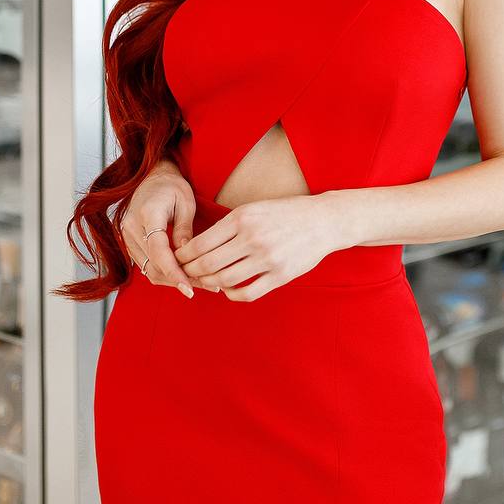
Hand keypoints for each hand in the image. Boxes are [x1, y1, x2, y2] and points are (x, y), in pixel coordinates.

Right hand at [117, 162, 207, 297]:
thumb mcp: (186, 203)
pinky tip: (183, 275)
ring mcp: (126, 236)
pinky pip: (145, 265)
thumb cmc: (173, 187)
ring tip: (198, 284)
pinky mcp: (128, 243)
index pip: (158, 251)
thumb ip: (185, 230)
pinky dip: (164, 273)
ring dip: (172, 280)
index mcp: (147, 213)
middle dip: (178, 280)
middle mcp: (131, 227)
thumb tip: (188, 258)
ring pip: (148, 269)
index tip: (190, 288)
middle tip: (206, 287)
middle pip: (153, 265)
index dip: (174, 272)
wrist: (152, 178)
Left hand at [171, 194, 340, 300]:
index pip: (200, 243)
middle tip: (185, 273)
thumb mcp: (254, 209)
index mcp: (242, 218)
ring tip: (205, 281)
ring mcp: (267, 259)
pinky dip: (231, 294)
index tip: (178, 259)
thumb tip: (198, 246)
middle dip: (190, 271)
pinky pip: (247, 293)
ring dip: (208, 283)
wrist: (324, 220)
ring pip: (224, 280)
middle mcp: (252, 238)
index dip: (183, 255)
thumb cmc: (285, 213)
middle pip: (207, 264)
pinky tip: (228, 289)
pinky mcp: (280, 275)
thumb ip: (229, 226)